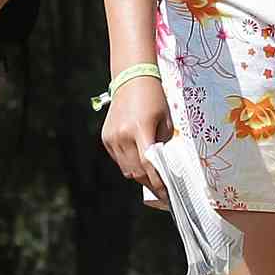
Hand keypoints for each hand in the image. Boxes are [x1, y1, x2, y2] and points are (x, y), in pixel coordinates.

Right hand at [101, 73, 172, 211]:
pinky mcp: (106, 138)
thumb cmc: (153, 98)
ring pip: (126, 169)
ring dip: (139, 176)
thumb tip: (164, 166)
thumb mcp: (165, 120)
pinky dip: (129, 164)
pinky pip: (119, 160)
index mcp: (140, 129)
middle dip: (150, 184)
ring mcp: (112, 138)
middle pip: (136, 172)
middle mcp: (122, 135)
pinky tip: (139, 161)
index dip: (158, 183)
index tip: (168, 195)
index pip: (149, 165)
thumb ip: (163, 144)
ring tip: (152, 178)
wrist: (131, 80)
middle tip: (163, 191)